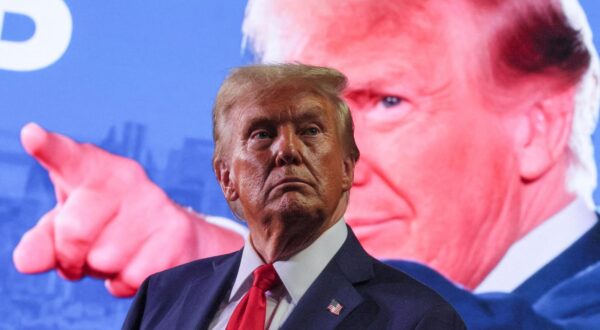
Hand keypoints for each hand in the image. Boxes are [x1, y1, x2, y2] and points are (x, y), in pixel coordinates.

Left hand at [13, 123, 243, 296]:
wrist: (173, 237)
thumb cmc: (109, 228)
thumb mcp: (68, 228)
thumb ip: (43, 241)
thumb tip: (27, 261)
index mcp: (94, 170)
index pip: (69, 158)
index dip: (49, 148)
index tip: (31, 136)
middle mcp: (128, 179)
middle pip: (75, 231)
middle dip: (71, 257)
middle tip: (83, 257)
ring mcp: (155, 205)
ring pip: (105, 260)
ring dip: (104, 272)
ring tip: (120, 256)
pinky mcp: (176, 234)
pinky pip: (131, 278)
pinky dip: (127, 283)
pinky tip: (140, 264)